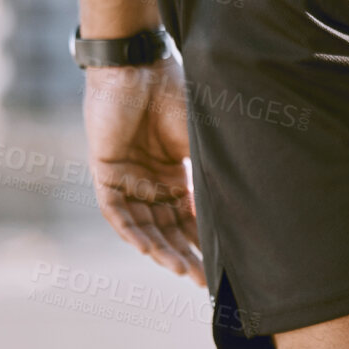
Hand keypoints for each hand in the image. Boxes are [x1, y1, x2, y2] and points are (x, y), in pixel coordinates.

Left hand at [82, 56, 204, 285]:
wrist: (140, 67)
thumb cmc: (174, 95)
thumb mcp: (201, 141)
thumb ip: (210, 173)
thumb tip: (242, 207)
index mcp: (175, 174)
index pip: (190, 217)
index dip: (204, 241)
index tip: (223, 266)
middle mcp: (150, 182)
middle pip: (168, 229)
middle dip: (186, 256)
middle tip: (205, 281)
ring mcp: (127, 179)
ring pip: (144, 227)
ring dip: (162, 250)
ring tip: (183, 271)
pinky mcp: (105, 173)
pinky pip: (118, 212)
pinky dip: (134, 232)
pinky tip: (150, 252)